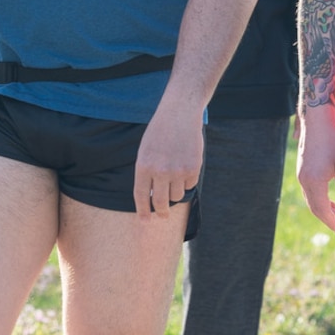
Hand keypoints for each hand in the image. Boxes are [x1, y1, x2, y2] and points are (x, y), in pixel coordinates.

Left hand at [133, 97, 203, 220]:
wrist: (180, 113)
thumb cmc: (160, 131)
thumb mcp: (145, 150)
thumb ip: (147, 173)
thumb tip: (152, 196)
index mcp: (144, 166)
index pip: (141, 195)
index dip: (142, 211)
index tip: (144, 221)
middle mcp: (160, 171)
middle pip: (160, 202)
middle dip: (161, 212)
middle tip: (162, 215)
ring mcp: (178, 170)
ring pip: (177, 195)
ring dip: (175, 192)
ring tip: (174, 176)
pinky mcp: (193, 168)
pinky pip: (190, 185)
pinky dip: (187, 181)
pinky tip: (185, 165)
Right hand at [298, 103, 334, 233]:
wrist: (317, 122)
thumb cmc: (334, 140)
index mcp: (315, 181)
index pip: (322, 209)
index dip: (333, 222)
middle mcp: (304, 181)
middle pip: (315, 208)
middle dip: (330, 219)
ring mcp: (301, 176)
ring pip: (312, 201)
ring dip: (326, 210)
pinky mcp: (303, 171)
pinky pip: (310, 192)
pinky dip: (321, 201)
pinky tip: (332, 202)